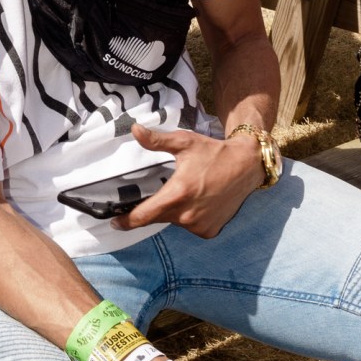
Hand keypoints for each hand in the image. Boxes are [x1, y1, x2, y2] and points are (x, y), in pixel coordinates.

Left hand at [113, 122, 261, 237]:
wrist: (246, 166)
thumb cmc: (213, 152)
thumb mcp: (184, 142)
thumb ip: (156, 140)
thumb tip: (135, 130)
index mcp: (177, 194)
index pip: (143, 215)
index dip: (126, 220)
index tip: (114, 222)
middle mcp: (187, 214)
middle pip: (158, 218)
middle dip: (153, 209)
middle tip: (159, 194)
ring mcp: (199, 225)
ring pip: (175, 222)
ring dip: (175, 211)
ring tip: (187, 193)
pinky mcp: (210, 231)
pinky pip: (191, 226)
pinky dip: (191, 217)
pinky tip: (199, 202)